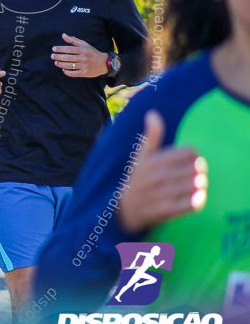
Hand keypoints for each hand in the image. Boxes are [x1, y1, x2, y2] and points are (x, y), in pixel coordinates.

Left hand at [52, 33, 108, 77]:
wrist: (104, 63)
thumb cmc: (91, 52)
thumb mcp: (84, 44)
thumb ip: (73, 40)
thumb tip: (63, 35)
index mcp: (83, 50)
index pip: (69, 49)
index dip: (60, 49)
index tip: (53, 49)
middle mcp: (83, 58)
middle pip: (68, 57)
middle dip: (58, 57)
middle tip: (52, 56)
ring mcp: (84, 66)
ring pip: (69, 65)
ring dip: (61, 64)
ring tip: (56, 62)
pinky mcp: (85, 73)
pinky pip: (73, 73)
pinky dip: (67, 72)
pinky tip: (63, 69)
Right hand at [119, 110, 206, 233]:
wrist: (123, 209)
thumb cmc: (137, 179)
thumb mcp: (140, 156)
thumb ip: (151, 135)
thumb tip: (152, 113)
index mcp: (153, 159)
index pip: (189, 151)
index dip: (193, 155)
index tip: (189, 160)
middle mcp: (157, 175)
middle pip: (196, 168)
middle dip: (199, 171)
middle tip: (193, 174)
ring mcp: (161, 193)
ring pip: (197, 184)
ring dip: (200, 186)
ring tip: (194, 186)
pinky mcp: (166, 210)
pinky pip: (193, 203)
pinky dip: (198, 200)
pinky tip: (193, 198)